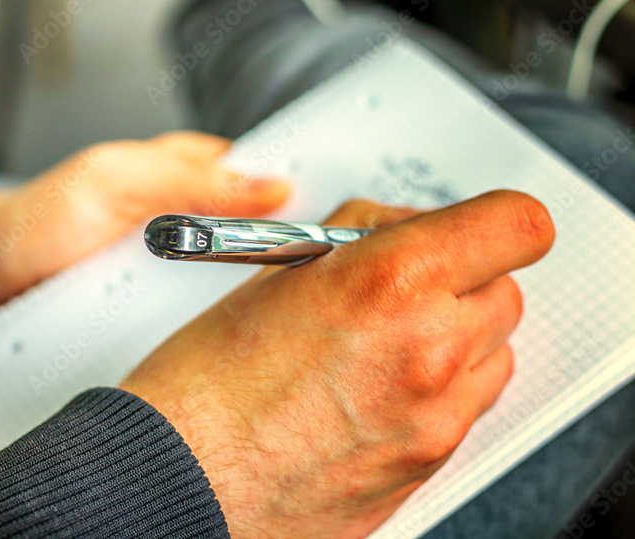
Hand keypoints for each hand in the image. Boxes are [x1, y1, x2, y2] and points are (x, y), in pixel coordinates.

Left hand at [0, 132, 290, 327]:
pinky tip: (237, 345)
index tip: (343, 228)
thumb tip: (270, 187)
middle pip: (272, 239)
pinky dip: (225, 332)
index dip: (314, 200)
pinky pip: (212, 322)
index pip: (275, 176)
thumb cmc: (39, 218)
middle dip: (299, 261)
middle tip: (317, 287)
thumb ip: (186, 178)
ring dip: (264, 304)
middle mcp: (199, 218)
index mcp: (194, 170)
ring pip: (248, 287)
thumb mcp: (111, 180)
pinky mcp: (168, 313)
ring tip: (287, 322)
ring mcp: (186, 269)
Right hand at [120, 191, 554, 537]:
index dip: (494, 220)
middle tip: (402, 284)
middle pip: (506, 289)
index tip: (472, 226)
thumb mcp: (277, 271)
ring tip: (382, 341)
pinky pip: (466, 407)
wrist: (182, 477)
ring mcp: (436, 418)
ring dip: (455, 336)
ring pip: (494, 352)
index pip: (515, 225)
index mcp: (390, 285)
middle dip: (460, 279)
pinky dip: (437, 388)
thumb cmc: (206, 382)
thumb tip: (401, 226)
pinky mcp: (429, 464)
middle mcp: (430, 352)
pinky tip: (374, 386)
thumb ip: (358, 234)